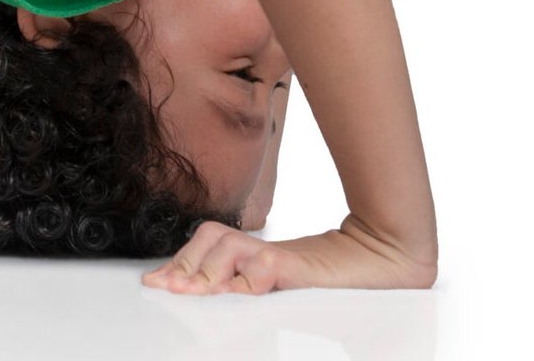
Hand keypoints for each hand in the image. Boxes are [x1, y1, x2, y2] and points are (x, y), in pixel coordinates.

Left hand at [140, 214, 437, 294]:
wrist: (379, 254)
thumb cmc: (329, 276)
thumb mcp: (280, 285)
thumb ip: (249, 283)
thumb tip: (210, 293)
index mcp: (252, 255)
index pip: (204, 247)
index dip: (177, 263)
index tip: (154, 282)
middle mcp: (261, 249)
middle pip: (208, 240)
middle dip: (183, 265)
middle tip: (164, 287)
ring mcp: (281, 254)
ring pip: (230, 247)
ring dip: (207, 268)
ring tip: (191, 289)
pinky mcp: (301, 263)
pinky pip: (269, 263)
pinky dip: (253, 272)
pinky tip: (243, 286)